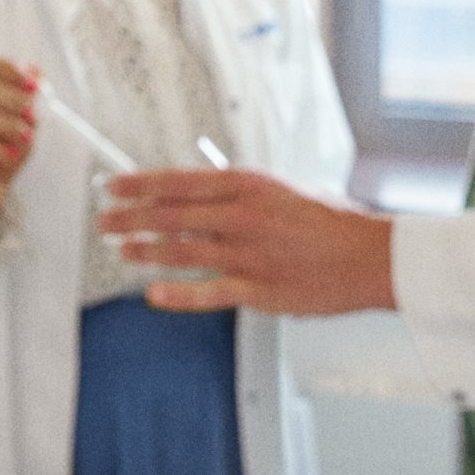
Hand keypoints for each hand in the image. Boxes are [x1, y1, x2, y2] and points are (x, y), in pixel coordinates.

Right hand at [0, 55, 39, 232]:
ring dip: (2, 124)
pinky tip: (10, 154)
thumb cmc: (8, 154)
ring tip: (26, 136)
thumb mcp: (27, 127)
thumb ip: (31, 101)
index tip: (34, 85)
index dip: (8, 70)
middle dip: (8, 99)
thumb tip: (35, 73)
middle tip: (33, 114)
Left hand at [103, 171, 397, 315]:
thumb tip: (196, 195)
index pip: (179, 181)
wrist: (370, 256)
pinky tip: (153, 293)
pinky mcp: (258, 290)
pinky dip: (176, 293)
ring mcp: (248, 254)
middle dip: (130, 217)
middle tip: (104, 221)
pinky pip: (208, 292)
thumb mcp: (281, 192)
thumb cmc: (330, 223)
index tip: (113, 186)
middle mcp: (243, 216)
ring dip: (144, 251)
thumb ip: (240, 195)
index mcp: (249, 185)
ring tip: (121, 250)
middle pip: (171, 214)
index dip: (140, 184)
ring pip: (181, 251)